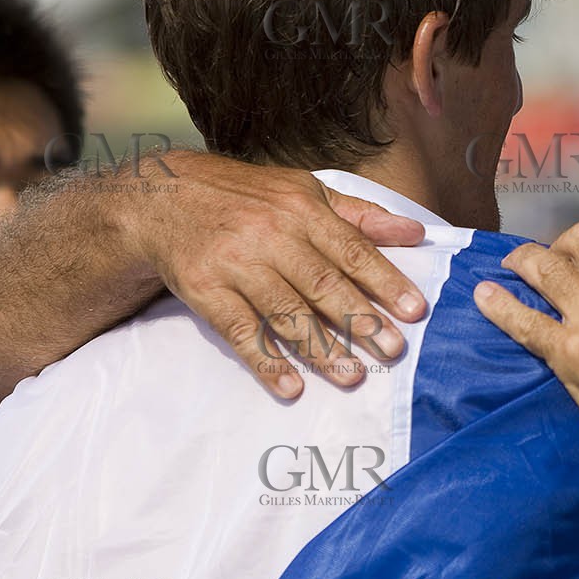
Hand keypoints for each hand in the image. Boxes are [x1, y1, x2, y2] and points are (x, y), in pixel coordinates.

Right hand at [123, 151, 428, 395]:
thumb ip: (360, 216)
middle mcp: (271, 234)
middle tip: (392, 350)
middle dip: (360, 320)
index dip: (385, 281)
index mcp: (302, 209)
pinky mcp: (203, 289)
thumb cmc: (248, 199)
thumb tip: (415, 233)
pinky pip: (240, 332)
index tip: (414, 311)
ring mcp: (235, 263)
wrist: (163, 196)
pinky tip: (290, 386)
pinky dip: (266, 361)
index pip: (352, 250)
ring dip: (320, 349)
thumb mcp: (304, 192)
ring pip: (285, 313)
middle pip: (323, 284)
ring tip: (351, 376)